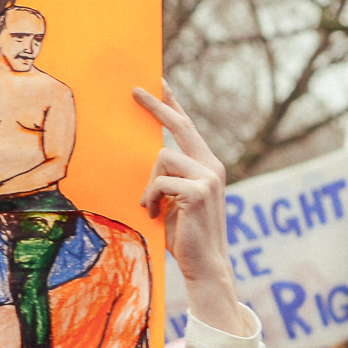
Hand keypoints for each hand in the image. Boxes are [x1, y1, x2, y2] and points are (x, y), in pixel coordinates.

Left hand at [135, 80, 248, 334]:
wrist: (205, 265)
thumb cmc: (186, 235)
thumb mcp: (174, 200)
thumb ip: (167, 177)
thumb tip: (146, 158)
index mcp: (207, 165)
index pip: (188, 127)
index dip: (172, 104)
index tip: (158, 82)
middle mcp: (212, 165)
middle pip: (180, 125)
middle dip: (157, 106)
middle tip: (135, 91)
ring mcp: (208, 176)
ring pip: (162, 158)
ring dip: (149, 185)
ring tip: (151, 207)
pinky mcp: (198, 191)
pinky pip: (160, 182)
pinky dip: (150, 199)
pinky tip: (154, 215)